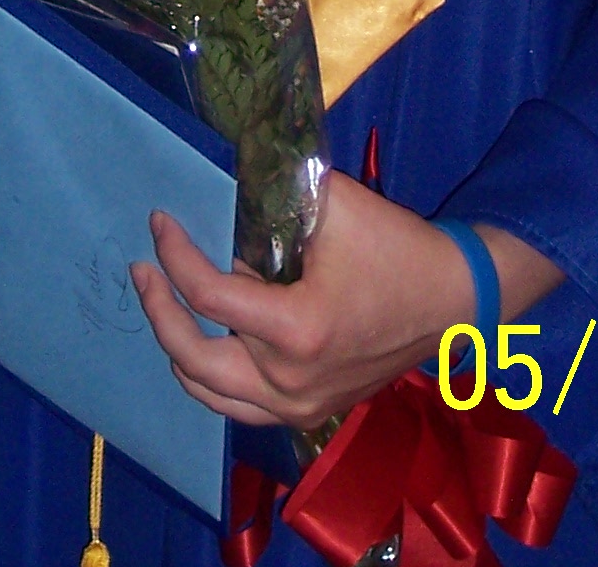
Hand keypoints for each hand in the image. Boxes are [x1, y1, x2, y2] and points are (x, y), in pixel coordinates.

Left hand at [131, 168, 564, 429]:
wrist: (453, 300)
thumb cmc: (395, 248)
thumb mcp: (333, 205)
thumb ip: (273, 198)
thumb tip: (219, 185)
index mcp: (296, 330)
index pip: (209, 297)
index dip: (175, 256)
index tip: (158, 222)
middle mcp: (290, 381)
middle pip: (193, 359)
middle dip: (158, 309)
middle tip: (144, 269)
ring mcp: (299, 406)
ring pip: (209, 393)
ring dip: (178, 346)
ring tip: (165, 301)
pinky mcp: (309, 411)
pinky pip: (239, 407)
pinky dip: (211, 375)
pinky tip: (204, 338)